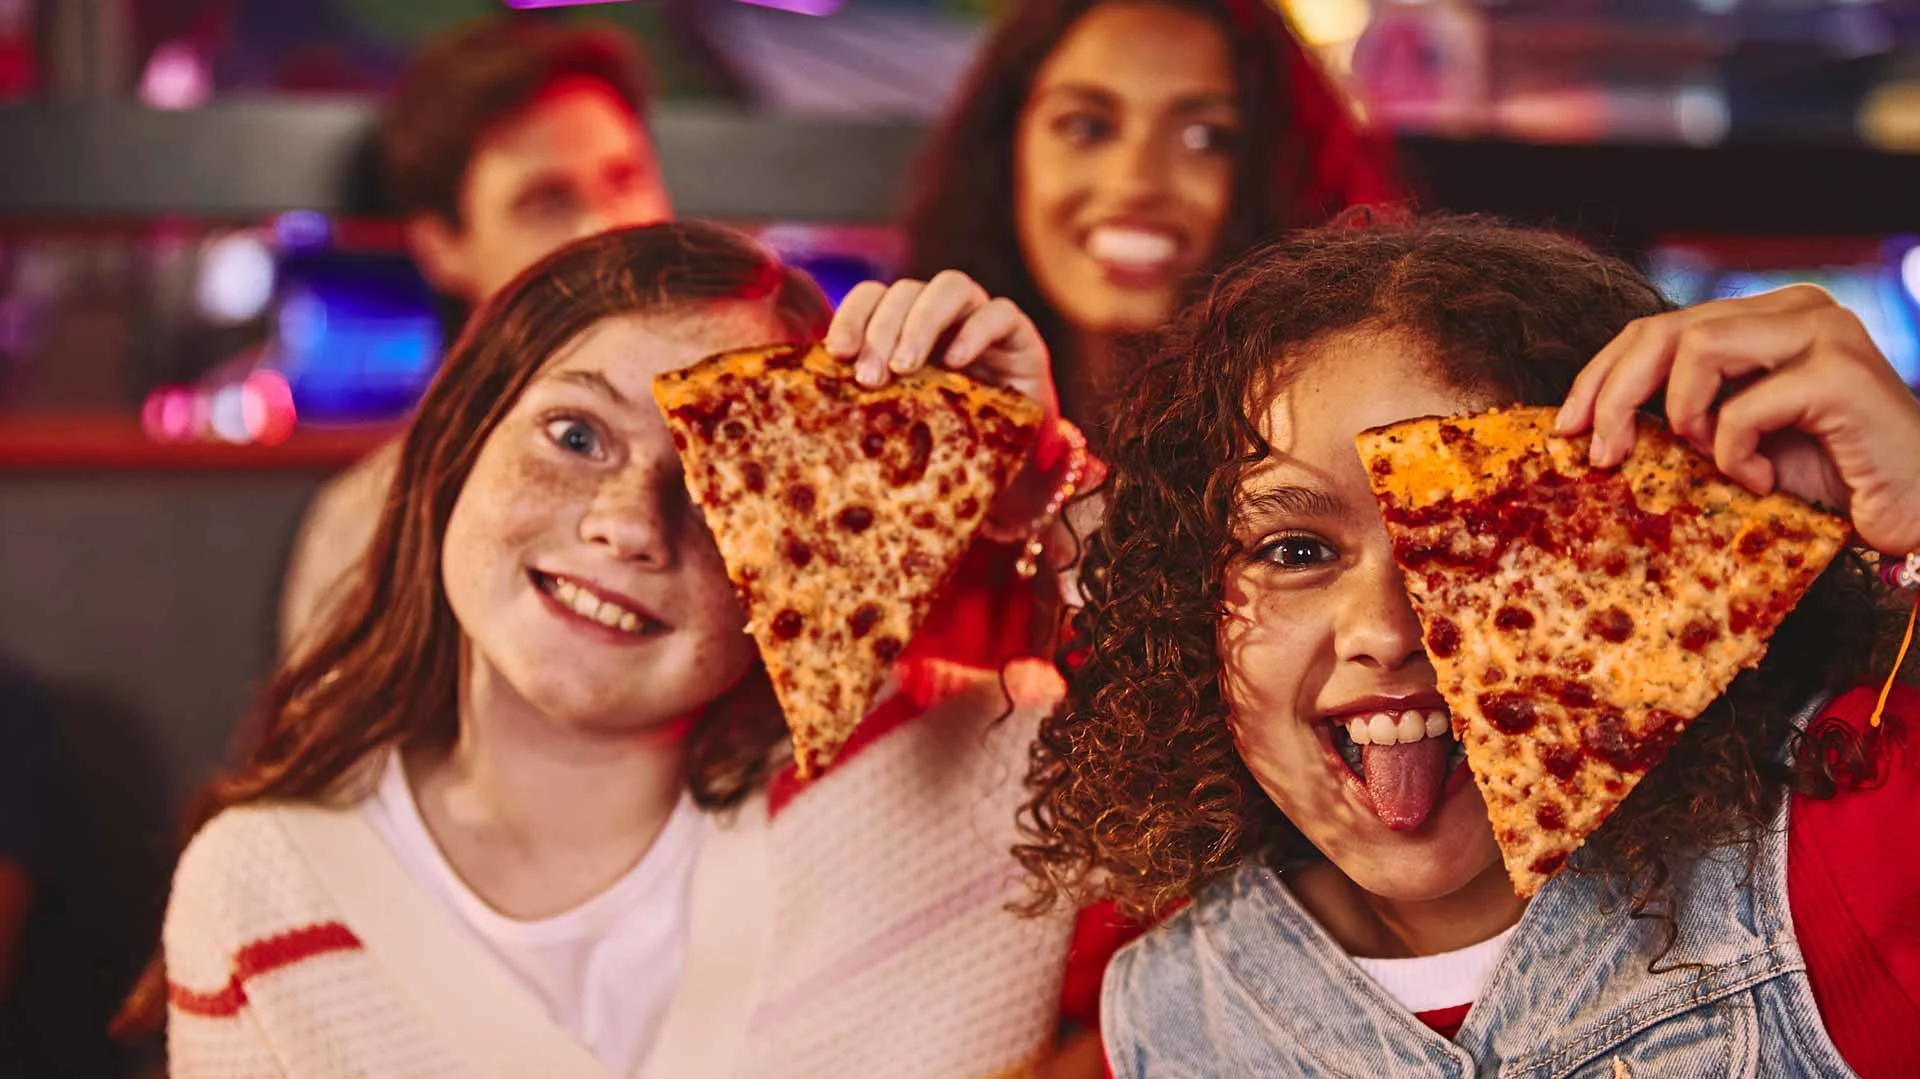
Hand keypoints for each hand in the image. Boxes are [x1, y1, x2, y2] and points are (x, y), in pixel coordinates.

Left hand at [826, 271, 1073, 532]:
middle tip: (870, 377)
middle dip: (882, 331)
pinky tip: (955, 362)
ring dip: (922, 323)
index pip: (872, 296)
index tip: (837, 352)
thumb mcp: (898, 420)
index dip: (852, 315)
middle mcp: (941, 314)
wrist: (1009, 467)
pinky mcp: (1020, 335)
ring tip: (906, 368)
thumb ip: (865, 402)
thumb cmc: (945, 442)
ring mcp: (980, 318)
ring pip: (950, 287)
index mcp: (904, 325)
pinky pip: (1000, 314)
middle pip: (905, 291)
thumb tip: (808, 409)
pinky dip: (975, 332)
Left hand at [1555, 284, 1919, 555]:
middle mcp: (1796, 309)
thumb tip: (1591, 425)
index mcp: (1765, 317)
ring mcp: (1823, 333)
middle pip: (1664, 330)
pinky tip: (1762, 482)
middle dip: (1614, 394)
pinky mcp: (1840, 374)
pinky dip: (1735, 453)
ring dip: (1684, 418)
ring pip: (1697, 348)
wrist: (1916, 513)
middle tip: (1597, 454)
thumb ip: (1684, 412)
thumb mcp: (1736, 439)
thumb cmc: (1826, 482)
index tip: (1565, 428)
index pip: (1656, 328)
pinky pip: (1744, 407)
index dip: (1600, 376)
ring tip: (1709, 460)